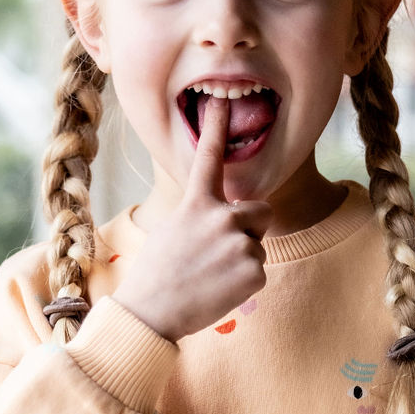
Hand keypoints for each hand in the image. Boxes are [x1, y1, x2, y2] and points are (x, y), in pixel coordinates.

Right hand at [113, 99, 270, 342]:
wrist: (152, 313)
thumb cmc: (157, 274)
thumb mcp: (172, 230)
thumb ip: (201, 217)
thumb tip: (225, 222)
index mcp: (197, 203)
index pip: (209, 157)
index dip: (217, 127)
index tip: (220, 100)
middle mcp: (223, 216)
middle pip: (262, 212)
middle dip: (251, 228)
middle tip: (222, 251)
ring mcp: (241, 243)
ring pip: (258, 246)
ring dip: (242, 260)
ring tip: (211, 276)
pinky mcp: (254, 271)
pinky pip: (258, 272)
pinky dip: (243, 284)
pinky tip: (218, 290)